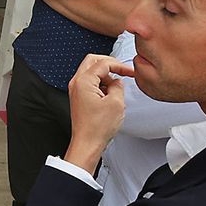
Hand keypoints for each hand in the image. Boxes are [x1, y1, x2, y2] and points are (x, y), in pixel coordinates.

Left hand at [63, 55, 130, 171]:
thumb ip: (119, 85)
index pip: (103, 63)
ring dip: (105, 76)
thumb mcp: (116, 103)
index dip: (120, 65)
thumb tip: (118, 81)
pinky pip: (90, 82)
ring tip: (115, 91)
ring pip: (91, 71)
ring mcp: (76, 90)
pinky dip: (101, 84)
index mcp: (83, 81)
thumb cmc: (97, 128)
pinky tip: (109, 96)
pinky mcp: (79, 97)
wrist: (87, 144)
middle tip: (123, 72)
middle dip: (110, 65)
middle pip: (93, 61)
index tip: (130, 72)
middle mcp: (76, 83)